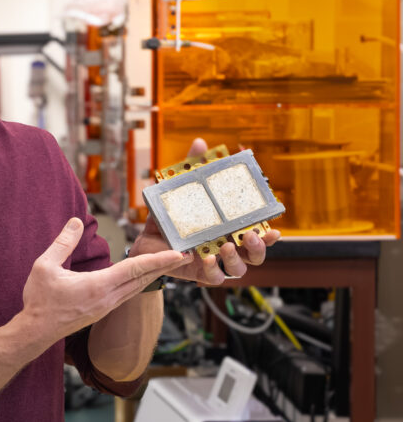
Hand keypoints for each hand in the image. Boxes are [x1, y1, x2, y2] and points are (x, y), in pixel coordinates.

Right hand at [19, 218, 189, 345]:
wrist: (36, 331)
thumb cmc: (40, 300)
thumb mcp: (45, 266)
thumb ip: (63, 242)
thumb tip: (77, 221)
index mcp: (98, 286)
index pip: (134, 269)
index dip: (158, 259)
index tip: (178, 253)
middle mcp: (108, 298)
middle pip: (144, 279)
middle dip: (166, 266)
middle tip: (186, 254)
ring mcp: (107, 306)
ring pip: (138, 287)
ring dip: (155, 274)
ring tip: (170, 263)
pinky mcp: (103, 310)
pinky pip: (129, 293)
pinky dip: (142, 281)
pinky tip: (144, 277)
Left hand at [130, 137, 280, 284]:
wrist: (147, 243)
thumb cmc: (172, 218)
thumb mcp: (180, 191)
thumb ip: (192, 168)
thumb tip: (200, 143)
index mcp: (230, 229)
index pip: (258, 233)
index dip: (269, 235)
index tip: (274, 229)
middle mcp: (228, 247)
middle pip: (256, 255)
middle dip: (258, 247)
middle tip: (248, 236)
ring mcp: (216, 263)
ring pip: (239, 269)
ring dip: (235, 259)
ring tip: (224, 246)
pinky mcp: (200, 274)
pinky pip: (214, 279)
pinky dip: (212, 271)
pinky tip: (205, 260)